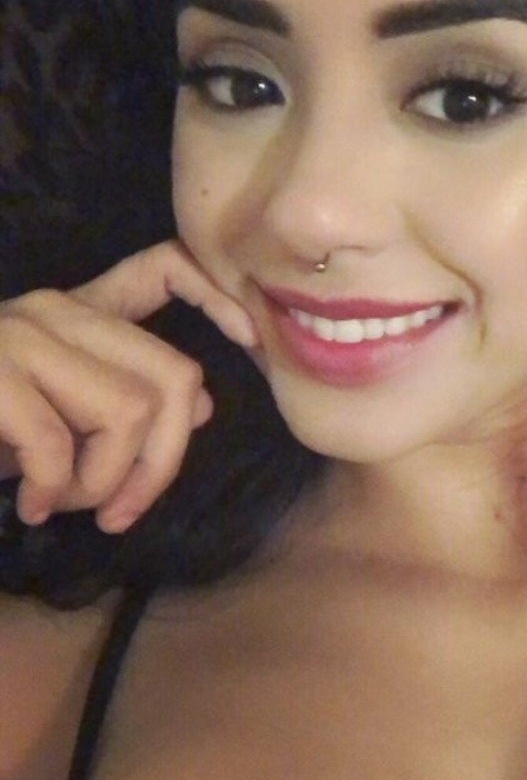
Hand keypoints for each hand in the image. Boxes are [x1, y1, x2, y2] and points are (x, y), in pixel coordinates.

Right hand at [0, 240, 256, 532]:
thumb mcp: (54, 416)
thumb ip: (119, 399)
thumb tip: (199, 407)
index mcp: (72, 313)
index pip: (164, 268)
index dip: (218, 297)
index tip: (251, 339)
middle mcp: (52, 311)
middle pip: (174, 377)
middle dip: (163, 463)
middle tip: (120, 511)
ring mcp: (19, 335)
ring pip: (132, 414)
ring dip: (106, 483)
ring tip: (64, 503)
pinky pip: (61, 447)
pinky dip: (54, 493)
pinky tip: (30, 506)